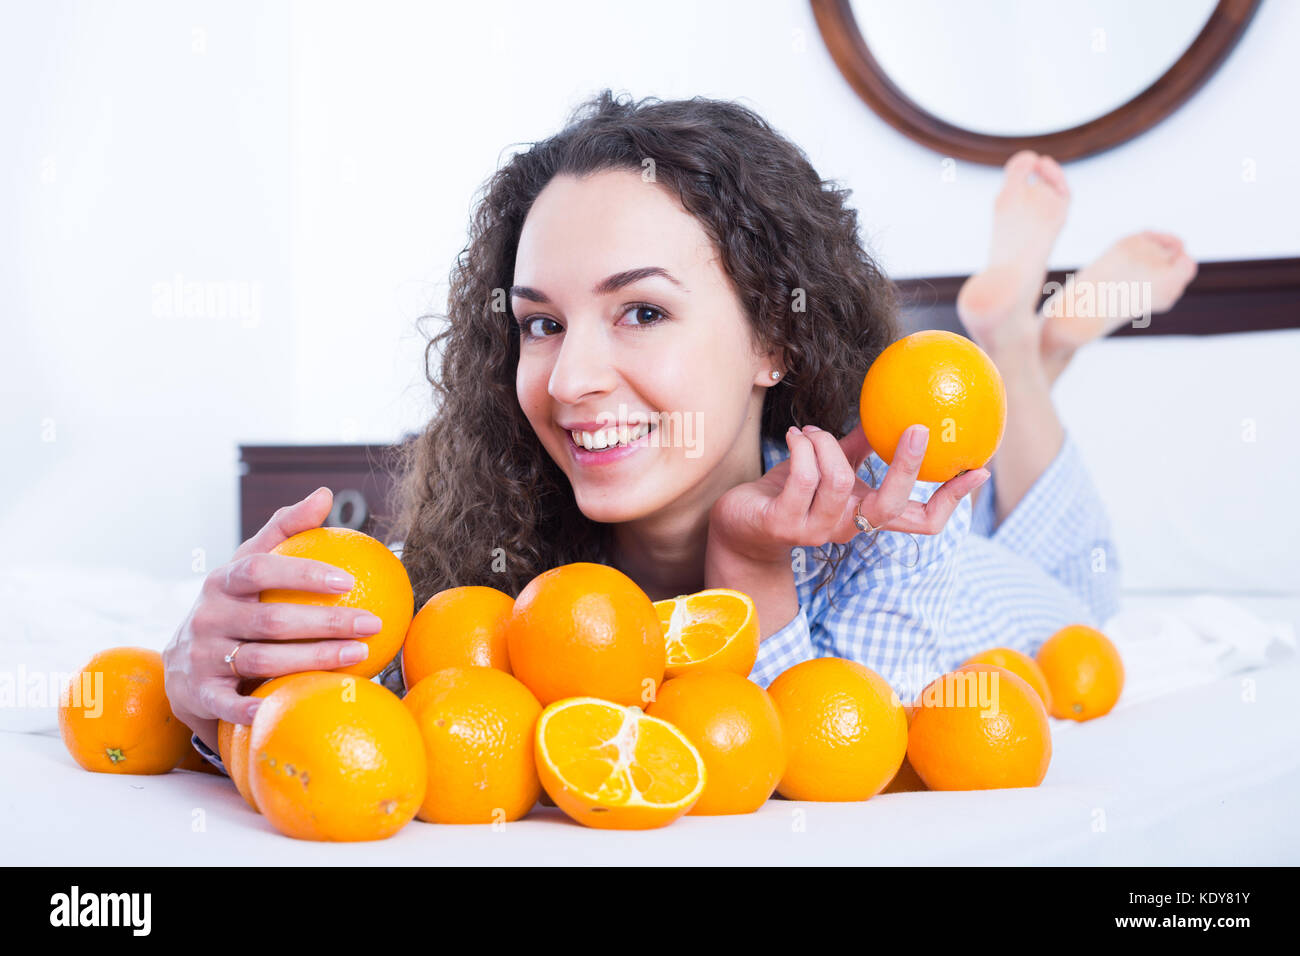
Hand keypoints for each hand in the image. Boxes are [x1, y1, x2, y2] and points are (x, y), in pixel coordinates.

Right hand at [162, 487, 381, 744]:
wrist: (184, 667)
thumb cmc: (234, 605)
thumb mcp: (249, 568)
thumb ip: (285, 532)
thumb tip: (325, 494)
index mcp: (221, 582)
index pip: (260, 569)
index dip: (302, 574)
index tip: (347, 580)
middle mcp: (208, 617)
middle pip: (271, 620)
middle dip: (326, 623)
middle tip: (372, 624)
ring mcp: (202, 656)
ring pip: (261, 660)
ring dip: (314, 660)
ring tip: (360, 655)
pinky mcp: (200, 694)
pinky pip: (229, 704)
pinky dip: (253, 709)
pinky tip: (289, 708)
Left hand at [708, 423, 988, 564]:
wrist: (738, 527)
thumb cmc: (786, 494)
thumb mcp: (828, 468)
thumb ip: (856, 449)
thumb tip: (888, 414)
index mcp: (866, 515)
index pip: (922, 520)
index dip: (953, 500)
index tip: (979, 468)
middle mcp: (847, 527)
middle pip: (890, 508)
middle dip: (907, 468)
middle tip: (917, 428)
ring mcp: (815, 530)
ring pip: (839, 483)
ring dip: (826, 446)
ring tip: (811, 432)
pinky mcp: (783, 524)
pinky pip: (803, 479)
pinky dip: (802, 449)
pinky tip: (796, 437)